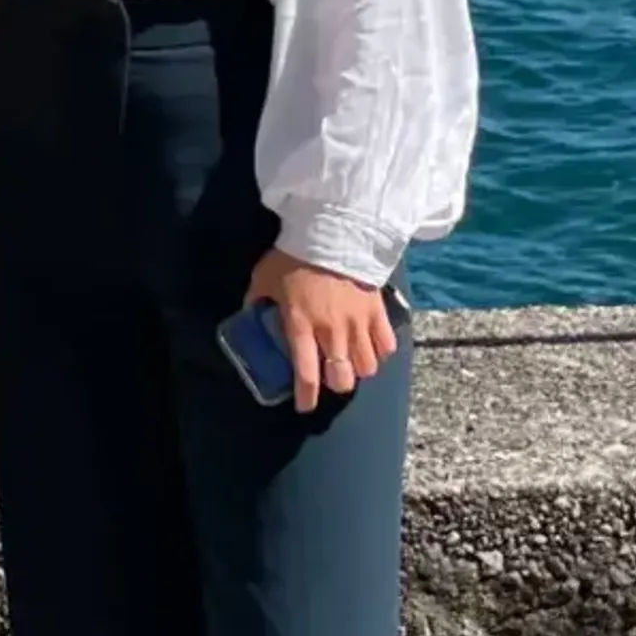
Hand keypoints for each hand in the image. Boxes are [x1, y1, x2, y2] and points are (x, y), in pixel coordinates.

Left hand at [248, 247, 397, 414]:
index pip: (306, 375)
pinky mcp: (378, 312)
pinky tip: (372, 345)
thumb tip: (248, 313)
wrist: (332, 229)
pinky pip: (387, 345)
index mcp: (302, 326)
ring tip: (351, 361)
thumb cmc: (293, 255)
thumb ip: (256, 300)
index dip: (306, 397)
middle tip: (330, 376)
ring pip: (368, 367)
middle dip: (336, 384)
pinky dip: (381, 351)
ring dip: (358, 369)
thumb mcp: (264, 278)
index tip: (305, 406)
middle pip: (342, 378)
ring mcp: (359, 324)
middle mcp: (332, 332)